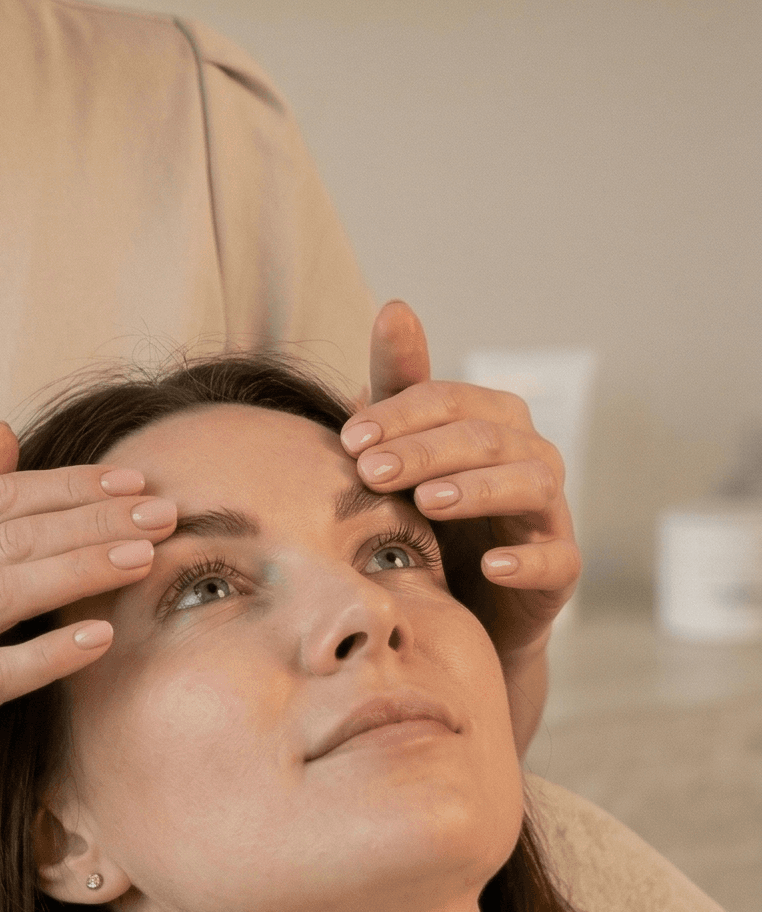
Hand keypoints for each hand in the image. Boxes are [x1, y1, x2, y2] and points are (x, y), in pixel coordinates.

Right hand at [0, 423, 177, 828]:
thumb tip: (2, 433)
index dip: (67, 485)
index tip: (132, 480)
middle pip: (9, 536)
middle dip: (93, 520)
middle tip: (165, 512)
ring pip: (4, 592)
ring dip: (81, 570)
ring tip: (146, 560)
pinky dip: (49, 654)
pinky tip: (99, 639)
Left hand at [340, 303, 579, 731]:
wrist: (463, 604)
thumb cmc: (432, 511)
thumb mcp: (406, 447)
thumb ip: (400, 384)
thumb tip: (394, 307)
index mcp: (493, 419)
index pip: (448, 400)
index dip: (399, 414)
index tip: (348, 439)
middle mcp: (531, 455)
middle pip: (484, 437)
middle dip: (425, 450)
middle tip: (370, 472)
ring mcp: (551, 511)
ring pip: (530, 484)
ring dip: (476, 490)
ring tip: (427, 503)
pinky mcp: (562, 569)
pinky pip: (558, 558)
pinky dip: (527, 560)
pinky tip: (489, 565)